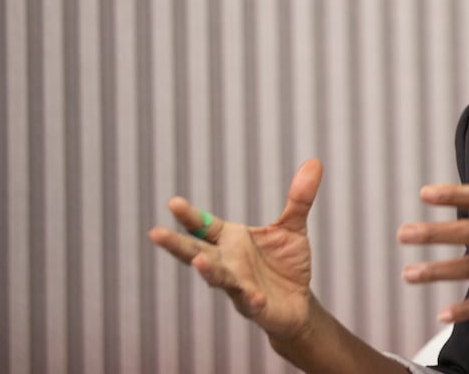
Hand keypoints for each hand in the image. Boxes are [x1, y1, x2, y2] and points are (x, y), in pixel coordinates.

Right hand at [148, 159, 323, 340]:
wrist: (297, 302)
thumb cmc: (285, 262)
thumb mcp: (293, 227)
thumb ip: (299, 198)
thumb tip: (314, 162)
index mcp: (231, 240)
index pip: (205, 227)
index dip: (190, 216)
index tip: (172, 202)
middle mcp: (227, 262)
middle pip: (196, 252)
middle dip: (176, 245)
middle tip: (155, 233)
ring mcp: (238, 285)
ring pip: (217, 278)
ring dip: (208, 271)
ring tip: (199, 262)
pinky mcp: (254, 305)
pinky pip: (251, 301)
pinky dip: (251, 298)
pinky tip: (255, 296)